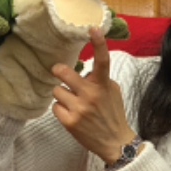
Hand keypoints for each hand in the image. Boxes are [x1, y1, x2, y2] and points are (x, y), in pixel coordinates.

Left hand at [51, 27, 136, 164]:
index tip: (93, 28)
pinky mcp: (69, 122)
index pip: (102, 60)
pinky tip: (71, 114)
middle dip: (59, 71)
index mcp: (104, 85)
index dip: (98, 43)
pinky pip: (55, 106)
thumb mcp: (112, 92)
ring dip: (62, 94)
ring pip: (57, 90)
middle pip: (64, 73)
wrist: (115, 141)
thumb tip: (83, 71)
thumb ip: (99, 79)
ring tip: (72, 102)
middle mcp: (91, 95)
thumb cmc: (113, 114)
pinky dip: (61, 109)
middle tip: (59, 71)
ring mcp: (79, 109)